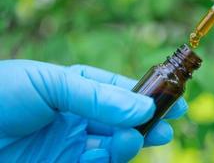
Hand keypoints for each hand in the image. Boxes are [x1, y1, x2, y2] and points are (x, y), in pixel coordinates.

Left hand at [0, 60, 187, 162]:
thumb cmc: (2, 93)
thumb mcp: (52, 83)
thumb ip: (97, 97)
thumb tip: (142, 108)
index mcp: (76, 87)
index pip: (118, 90)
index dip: (145, 94)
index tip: (173, 97)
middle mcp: (78, 115)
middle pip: (122, 118)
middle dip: (147, 121)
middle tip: (169, 123)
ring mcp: (73, 142)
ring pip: (114, 143)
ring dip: (132, 140)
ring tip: (145, 135)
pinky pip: (98, 162)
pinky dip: (113, 156)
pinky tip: (123, 146)